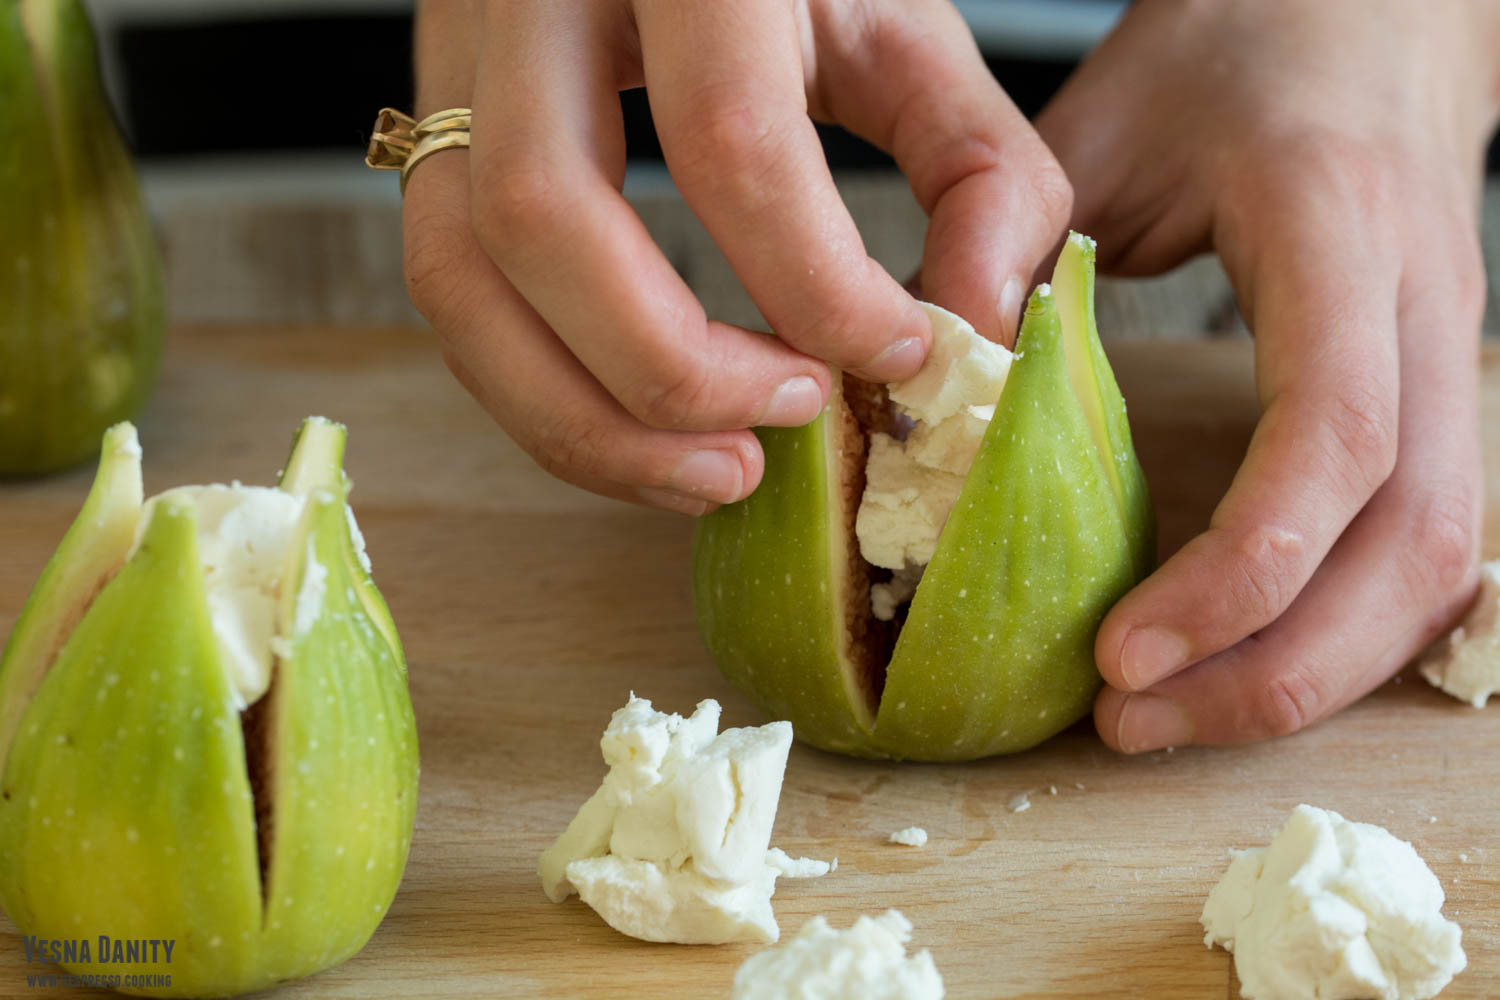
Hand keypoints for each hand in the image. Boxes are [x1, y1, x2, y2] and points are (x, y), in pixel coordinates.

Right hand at [401, 0, 1069, 513]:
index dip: (815, 282)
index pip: (728, 138)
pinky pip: (448, 287)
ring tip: (711, 472)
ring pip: (460, 270)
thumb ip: (980, 174)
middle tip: (781, 431)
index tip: (893, 358)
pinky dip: (538, 388)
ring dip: (579, 415)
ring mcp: (458, 59)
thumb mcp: (908, 38)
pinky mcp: (433, 128)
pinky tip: (641, 427)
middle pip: (544, 214)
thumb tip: (971, 332)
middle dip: (668, 370)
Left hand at [1036, 0, 1499, 749]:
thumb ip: (1014, 239)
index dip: (1243, 568)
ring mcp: (1452, 360)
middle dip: (1279, 665)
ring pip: (1440, 566)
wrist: (1368, 11)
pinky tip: (1248, 664)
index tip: (1124, 651)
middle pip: (1416, 542)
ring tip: (1170, 716)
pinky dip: (1347, 631)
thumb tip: (930, 370)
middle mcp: (1428, 312)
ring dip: (1312, 669)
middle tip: (1131, 723)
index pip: (1335, 433)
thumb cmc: (1235, 52)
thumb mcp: (1105, 123)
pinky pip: (1428, 546)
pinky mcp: (1438, 396)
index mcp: (1342, 234)